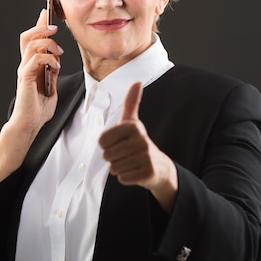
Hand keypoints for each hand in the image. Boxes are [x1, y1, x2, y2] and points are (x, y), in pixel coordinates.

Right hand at [0, 9, 62, 189]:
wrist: (30, 124)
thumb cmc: (39, 107)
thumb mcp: (52, 84)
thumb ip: (52, 70)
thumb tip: (57, 59)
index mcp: (31, 64)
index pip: (32, 39)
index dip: (39, 24)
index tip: (47, 12)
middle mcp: (25, 64)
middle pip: (27, 36)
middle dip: (41, 27)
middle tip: (54, 27)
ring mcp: (24, 70)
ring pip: (31, 44)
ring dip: (47, 43)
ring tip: (59, 51)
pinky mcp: (25, 78)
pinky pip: (35, 60)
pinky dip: (48, 58)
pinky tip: (56, 65)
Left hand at [99, 82, 177, 211]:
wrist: (158, 165)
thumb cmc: (138, 142)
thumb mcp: (132, 122)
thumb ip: (131, 102)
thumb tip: (137, 82)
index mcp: (134, 126)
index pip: (102, 141)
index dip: (106, 145)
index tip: (118, 143)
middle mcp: (141, 140)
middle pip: (107, 155)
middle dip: (112, 158)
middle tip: (125, 155)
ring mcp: (146, 156)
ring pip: (114, 167)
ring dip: (119, 167)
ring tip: (130, 162)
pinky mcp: (148, 172)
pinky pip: (122, 178)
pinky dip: (125, 177)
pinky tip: (135, 171)